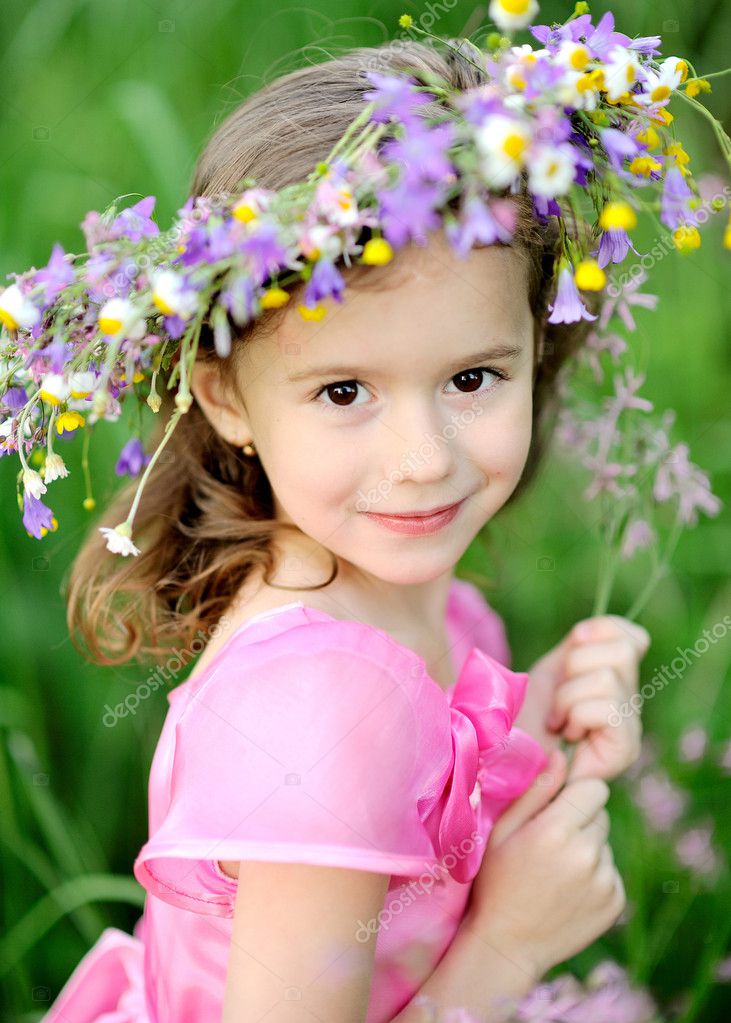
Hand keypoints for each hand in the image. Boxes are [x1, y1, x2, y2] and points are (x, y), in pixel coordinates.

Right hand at [467, 747, 625, 980]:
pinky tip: (568, 891)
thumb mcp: (503, 830)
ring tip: (556, 873)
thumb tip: (561, 755)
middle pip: (600, 814)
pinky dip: (595, 876)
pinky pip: (610, 871)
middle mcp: (588, 854)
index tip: (558, 809)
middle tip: (550, 845)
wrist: (507, 944)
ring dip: (587, 849)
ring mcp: (605, 880)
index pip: (594, 788)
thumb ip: (536, 792)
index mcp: (557, 830)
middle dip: (580, 821)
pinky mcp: (615, 901)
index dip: (576, 794)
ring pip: (604, 843)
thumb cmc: (496, 880)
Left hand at [537, 615, 650, 782]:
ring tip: (558, 720)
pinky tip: (567, 733)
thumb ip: (581, 647)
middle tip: (559, 697)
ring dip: (568, 696)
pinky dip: (576, 714)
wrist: (506, 758)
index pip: (634, 637)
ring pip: (607, 678)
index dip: (601, 630)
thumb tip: (605, 631)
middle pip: (622, 650)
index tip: (572, 644)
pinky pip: (606, 707)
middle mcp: (631, 704)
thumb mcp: (553, 670)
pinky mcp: (625, 750)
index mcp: (617, 681)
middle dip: (576, 666)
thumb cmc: (525, 717)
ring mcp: (631, 728)